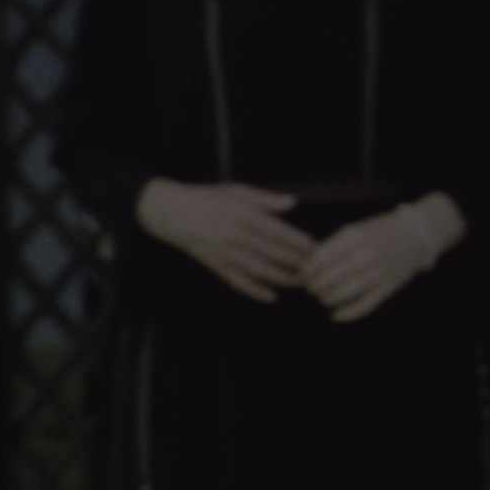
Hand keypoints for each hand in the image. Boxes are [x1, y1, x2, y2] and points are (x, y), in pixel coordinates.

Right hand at [136, 179, 312, 299]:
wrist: (171, 212)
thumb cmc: (206, 199)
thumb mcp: (237, 191)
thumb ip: (266, 199)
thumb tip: (293, 202)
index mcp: (244, 215)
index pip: (279, 232)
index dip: (300, 242)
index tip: (317, 249)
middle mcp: (235, 235)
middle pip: (273, 253)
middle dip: (297, 263)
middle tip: (317, 270)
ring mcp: (224, 252)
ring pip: (259, 270)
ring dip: (282, 278)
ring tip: (300, 283)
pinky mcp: (215, 265)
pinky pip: (237, 281)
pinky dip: (254, 291)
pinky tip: (271, 297)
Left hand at [298, 203, 446, 322]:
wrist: (418, 234)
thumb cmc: (380, 231)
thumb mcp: (355, 230)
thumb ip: (332, 246)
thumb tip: (306, 267)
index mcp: (353, 236)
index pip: (318, 260)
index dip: (305, 272)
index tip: (302, 276)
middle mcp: (365, 254)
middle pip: (326, 278)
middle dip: (313, 287)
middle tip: (311, 288)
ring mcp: (377, 272)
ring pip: (341, 293)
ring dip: (326, 299)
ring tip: (323, 297)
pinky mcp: (388, 287)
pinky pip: (363, 306)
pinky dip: (346, 314)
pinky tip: (335, 315)